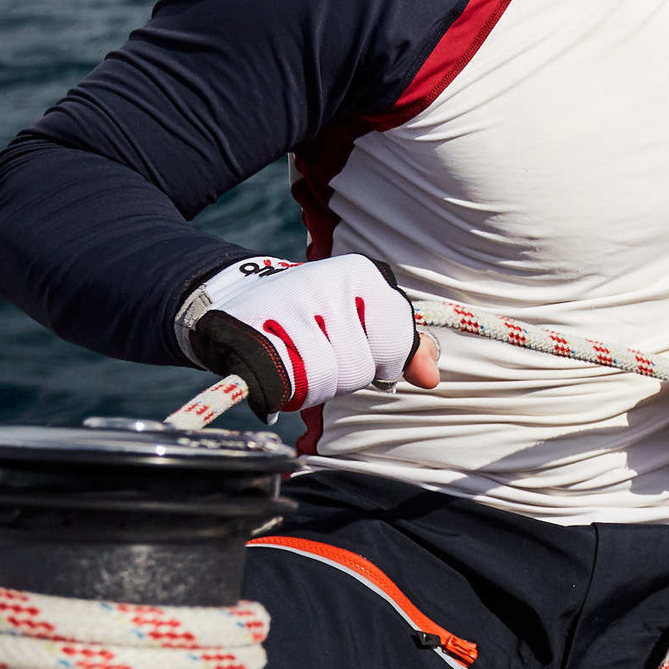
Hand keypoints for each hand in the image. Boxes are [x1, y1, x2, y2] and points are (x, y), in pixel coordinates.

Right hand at [180, 254, 437, 416]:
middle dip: (343, 377)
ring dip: (313, 388)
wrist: (237, 296)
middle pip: (358, 369)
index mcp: (362, 274)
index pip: (395, 345)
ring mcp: (286, 304)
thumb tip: (431, 378)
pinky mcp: (250, 331)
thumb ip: (403, 346)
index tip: (363, 350)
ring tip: (299, 364)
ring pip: (323, 380)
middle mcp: (326, 281)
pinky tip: (277, 380)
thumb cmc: (316, 313)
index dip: (382, 363)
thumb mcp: (364, 317)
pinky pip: (285, 385)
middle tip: (322, 355)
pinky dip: (283, 394)